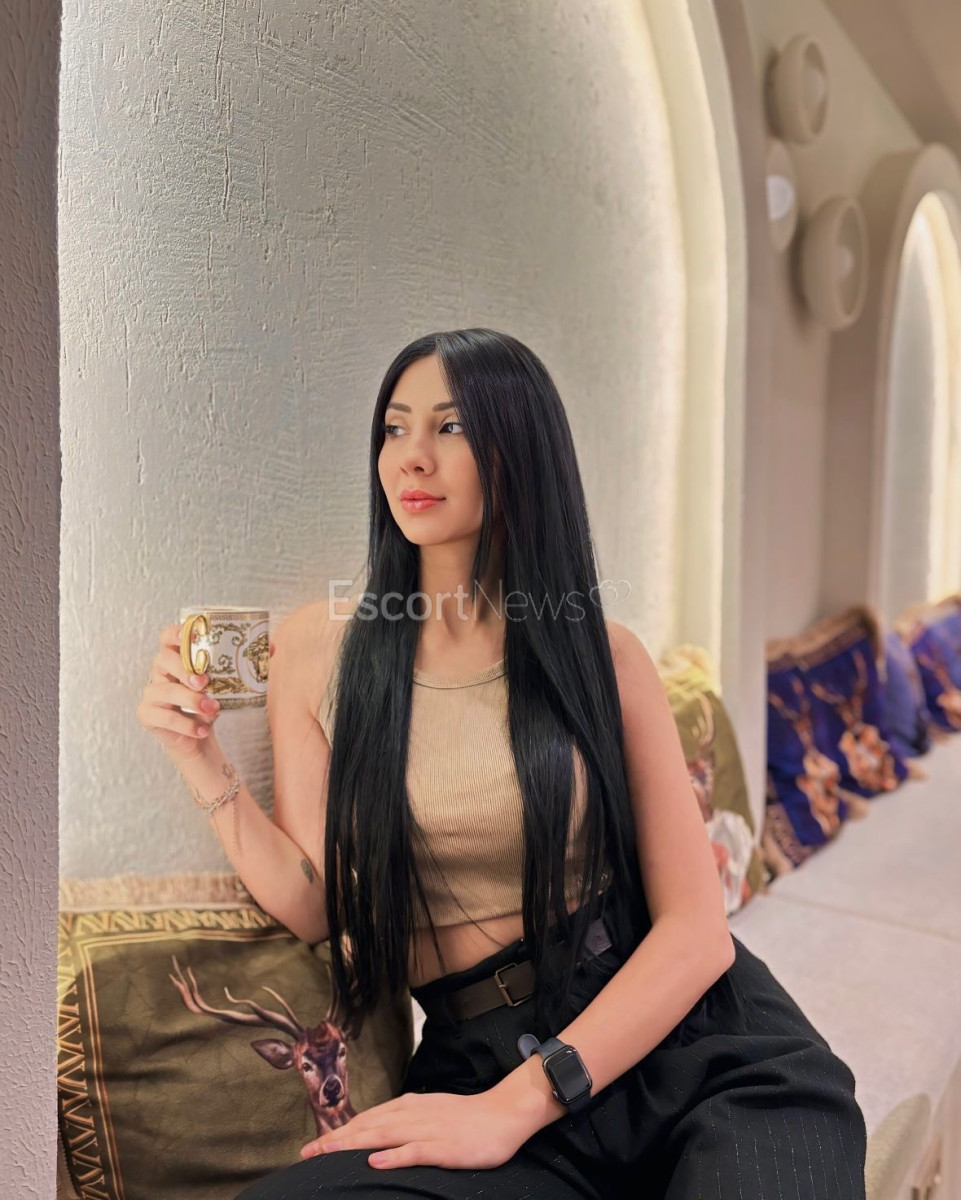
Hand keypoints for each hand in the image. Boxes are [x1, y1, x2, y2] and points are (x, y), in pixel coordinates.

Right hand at [136, 623, 276, 762]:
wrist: (198, 734)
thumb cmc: (210, 701)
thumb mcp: (228, 683)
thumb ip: (246, 665)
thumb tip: (271, 647)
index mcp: (175, 657)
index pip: (167, 637)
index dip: (176, 633)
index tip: (193, 636)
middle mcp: (159, 671)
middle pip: (163, 659)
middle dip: (185, 669)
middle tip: (205, 682)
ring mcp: (151, 693)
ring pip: (166, 690)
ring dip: (191, 700)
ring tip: (212, 709)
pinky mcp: (148, 715)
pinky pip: (164, 717)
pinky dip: (186, 724)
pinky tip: (202, 730)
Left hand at [299, 1090, 528, 1171]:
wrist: (503, 1113)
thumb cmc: (467, 1118)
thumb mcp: (430, 1114)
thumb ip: (405, 1122)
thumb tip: (378, 1137)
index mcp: (409, 1106)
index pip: (367, 1119)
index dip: (339, 1131)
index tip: (313, 1144)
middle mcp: (413, 1114)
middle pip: (368, 1127)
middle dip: (336, 1139)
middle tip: (307, 1152)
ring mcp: (428, 1129)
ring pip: (384, 1136)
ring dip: (353, 1145)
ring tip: (328, 1153)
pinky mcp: (444, 1147)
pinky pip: (415, 1151)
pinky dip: (394, 1156)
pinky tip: (375, 1162)